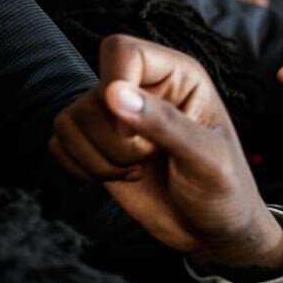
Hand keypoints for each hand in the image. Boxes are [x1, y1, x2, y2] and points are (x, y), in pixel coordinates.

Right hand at [50, 35, 282, 274]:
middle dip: (115, 142)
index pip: (120, 50)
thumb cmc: (223, 190)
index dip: (117, 87)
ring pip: (68, 121)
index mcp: (174, 75)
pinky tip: (115, 177)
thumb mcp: (206, 157)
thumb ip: (163, 122)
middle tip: (151, 158)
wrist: (211, 232)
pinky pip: (58, 144)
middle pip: (91, 96)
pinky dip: (80, 168)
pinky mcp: (93, 144)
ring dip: (99, 159)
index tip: (135, 133)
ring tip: (136, 170)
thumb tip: (113, 92)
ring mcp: (112, 117)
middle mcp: (139, 87)